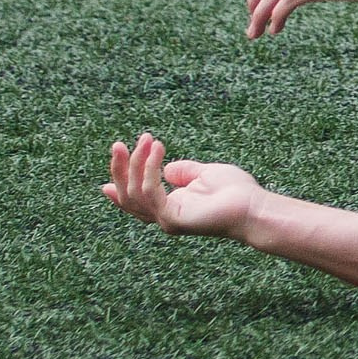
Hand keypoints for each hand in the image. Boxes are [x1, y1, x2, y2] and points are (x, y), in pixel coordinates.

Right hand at [104, 134, 259, 239]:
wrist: (253, 208)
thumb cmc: (236, 192)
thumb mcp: (205, 174)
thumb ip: (184, 171)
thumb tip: (166, 168)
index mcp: (169, 207)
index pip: (136, 202)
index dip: (119, 192)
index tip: (103, 184)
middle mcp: (163, 216)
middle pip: (129, 197)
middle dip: (121, 170)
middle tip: (119, 144)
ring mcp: (166, 219)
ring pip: (135, 193)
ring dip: (136, 163)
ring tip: (146, 139)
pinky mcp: (173, 219)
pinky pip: (151, 192)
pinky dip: (150, 168)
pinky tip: (157, 149)